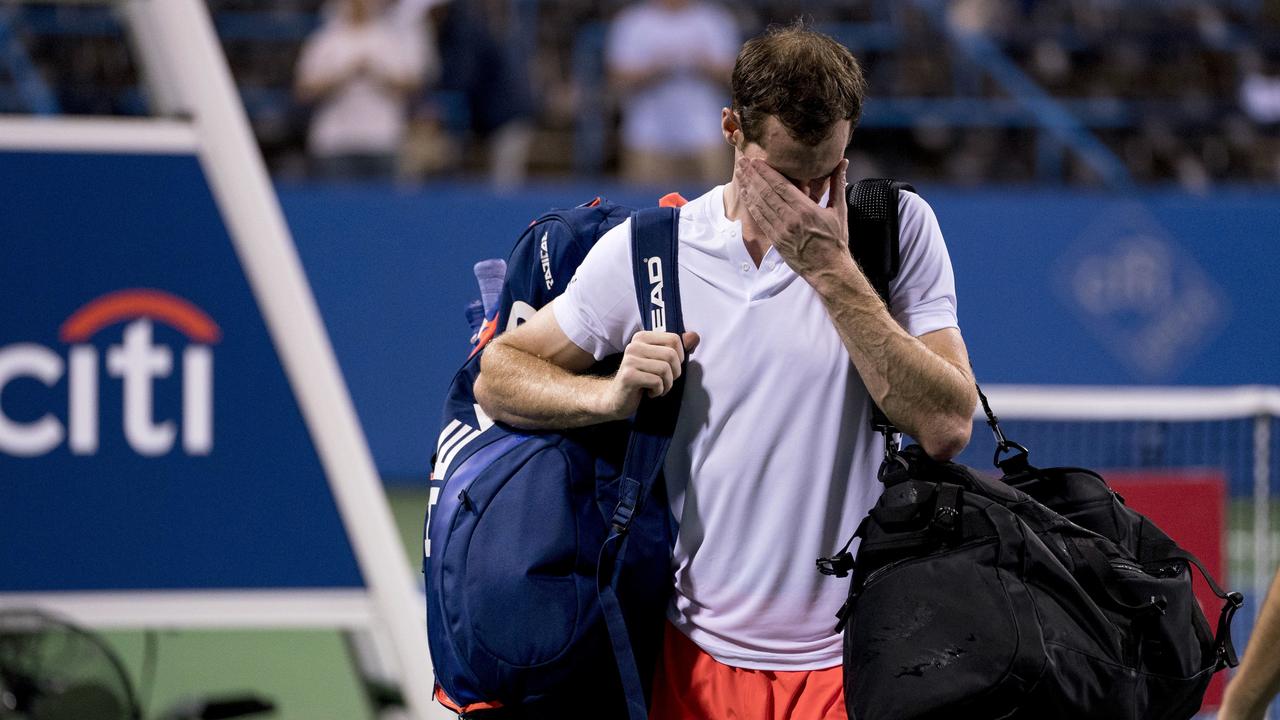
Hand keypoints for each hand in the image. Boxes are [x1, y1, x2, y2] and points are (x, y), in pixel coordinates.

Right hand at [599, 330, 700, 419]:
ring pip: (665, 369)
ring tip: (658, 387)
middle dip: (674, 373)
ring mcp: (630, 360)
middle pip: (671, 355)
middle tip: (665, 380)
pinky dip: (659, 391)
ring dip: (667, 384)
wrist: (617, 398)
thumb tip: (694, 336)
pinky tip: (650, 392)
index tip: (669, 367)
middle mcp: (634, 345)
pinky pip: (657, 381)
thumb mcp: (660, 361)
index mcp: (642, 337)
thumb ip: (677, 348)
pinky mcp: (629, 376)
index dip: (679, 357)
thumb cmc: (642, 378)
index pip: (674, 339)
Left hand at [737, 157, 849, 276]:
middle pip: (766, 192)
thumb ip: (838, 184)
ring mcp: (781, 230)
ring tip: (740, 174)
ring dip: (748, 188)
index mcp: (806, 209)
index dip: (766, 172)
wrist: (828, 269)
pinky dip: (751, 206)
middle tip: (742, 162)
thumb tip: (843, 163)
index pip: (780, 186)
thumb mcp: (839, 210)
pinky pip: (760, 220)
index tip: (756, 161)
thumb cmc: (835, 240)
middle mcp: (790, 219)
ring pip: (760, 205)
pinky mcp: (776, 240)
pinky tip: (746, 195)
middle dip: (752, 176)